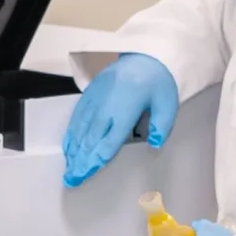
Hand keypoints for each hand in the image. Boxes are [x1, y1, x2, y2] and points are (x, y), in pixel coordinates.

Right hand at [63, 53, 179, 186]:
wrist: (144, 55)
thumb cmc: (157, 81)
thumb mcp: (168, 104)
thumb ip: (161, 126)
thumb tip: (154, 145)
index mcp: (124, 111)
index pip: (106, 143)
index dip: (94, 161)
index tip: (85, 175)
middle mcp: (105, 108)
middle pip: (88, 140)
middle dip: (79, 162)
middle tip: (71, 180)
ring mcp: (94, 101)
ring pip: (79, 130)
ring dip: (73, 152)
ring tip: (68, 169)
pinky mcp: (89, 95)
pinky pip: (76, 119)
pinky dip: (71, 135)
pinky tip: (68, 148)